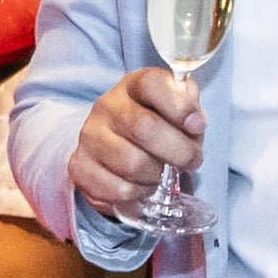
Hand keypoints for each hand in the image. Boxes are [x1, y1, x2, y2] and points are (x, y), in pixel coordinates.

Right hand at [70, 66, 204, 226]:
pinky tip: (143, 184)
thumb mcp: (175, 109)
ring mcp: (90, 137)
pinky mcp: (81, 167)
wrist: (112, 148)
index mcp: (133, 85)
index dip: (180, 106)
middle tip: (191, 161)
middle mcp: (107, 107)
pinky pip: (119, 189)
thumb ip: (189, 108)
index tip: (197, 125)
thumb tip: (194, 120)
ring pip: (132, 164)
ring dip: (157, 175)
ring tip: (162, 172)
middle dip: (179, 151)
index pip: (153, 84)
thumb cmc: (154, 126)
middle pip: (145, 128)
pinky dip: (139, 192)